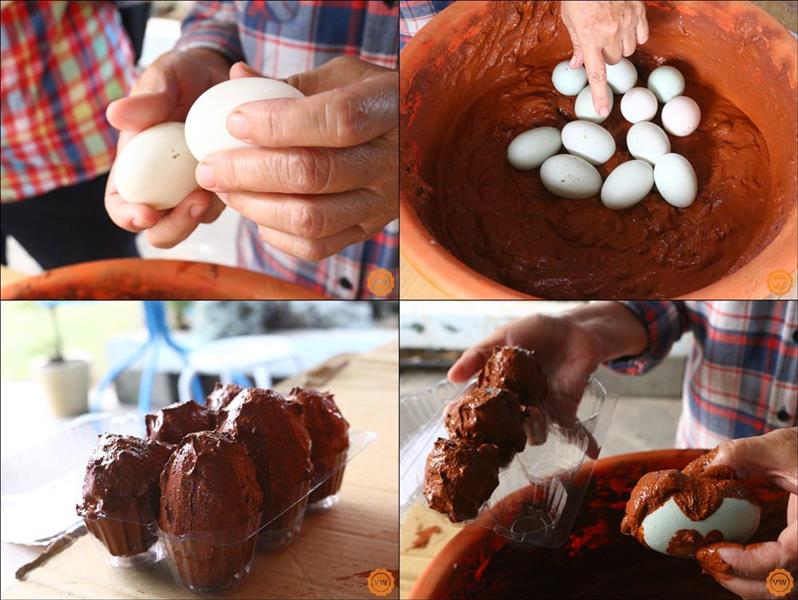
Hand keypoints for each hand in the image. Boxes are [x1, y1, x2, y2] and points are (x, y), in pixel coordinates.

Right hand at [105, 48, 230, 247]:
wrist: (222, 75)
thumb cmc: (184, 75)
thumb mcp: (166, 75)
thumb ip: (147, 96)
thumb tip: (116, 115)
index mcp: (134, 166)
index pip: (120, 206)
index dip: (129, 216)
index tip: (147, 212)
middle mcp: (164, 185)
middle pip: (162, 230)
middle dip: (177, 226)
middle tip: (198, 200)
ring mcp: (196, 188)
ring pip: (200, 220)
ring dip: (210, 210)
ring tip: (225, 182)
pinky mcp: (228, 186)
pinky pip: (233, 203)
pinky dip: (239, 194)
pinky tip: (250, 170)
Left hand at [197, 56, 397, 261]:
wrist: (410, 137)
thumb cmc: (367, 100)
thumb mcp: (340, 77)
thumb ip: (289, 82)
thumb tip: (237, 77)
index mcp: (387, 110)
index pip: (336, 121)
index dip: (279, 124)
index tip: (234, 122)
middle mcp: (389, 162)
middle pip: (314, 174)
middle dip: (248, 171)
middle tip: (210, 166)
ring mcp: (380, 203)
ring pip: (310, 218)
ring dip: (255, 206)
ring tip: (225, 189)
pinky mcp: (366, 230)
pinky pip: (316, 247)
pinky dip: (276, 235)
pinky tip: (257, 213)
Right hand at [447, 302, 646, 440]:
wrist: (574, 328)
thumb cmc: (535, 330)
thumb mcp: (503, 336)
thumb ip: (478, 355)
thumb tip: (451, 377)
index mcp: (497, 387)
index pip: (476, 406)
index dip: (462, 417)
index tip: (451, 424)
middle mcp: (516, 404)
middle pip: (501, 428)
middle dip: (495, 438)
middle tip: (490, 440)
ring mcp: (540, 409)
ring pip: (531, 432)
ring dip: (532, 430)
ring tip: (532, 415)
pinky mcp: (565, 411)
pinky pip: (569, 430)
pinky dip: (582, 442)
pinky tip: (592, 450)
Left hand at [561, 1, 648, 115]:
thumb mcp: (569, 19)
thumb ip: (576, 43)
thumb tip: (577, 64)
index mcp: (590, 38)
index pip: (596, 74)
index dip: (600, 94)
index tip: (602, 110)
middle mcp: (610, 34)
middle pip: (614, 61)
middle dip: (606, 57)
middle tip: (599, 43)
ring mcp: (627, 23)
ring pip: (627, 50)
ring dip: (619, 47)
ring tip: (611, 32)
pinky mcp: (639, 12)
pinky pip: (641, 36)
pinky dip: (634, 36)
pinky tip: (626, 28)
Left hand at [697, 428, 797, 598]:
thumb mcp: (782, 447)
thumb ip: (743, 454)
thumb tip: (707, 468)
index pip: (787, 557)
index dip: (748, 562)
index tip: (714, 550)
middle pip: (786, 588)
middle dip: (742, 582)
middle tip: (707, 561)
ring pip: (789, 592)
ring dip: (750, 586)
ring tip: (716, 564)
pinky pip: (790, 583)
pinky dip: (761, 582)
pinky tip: (735, 565)